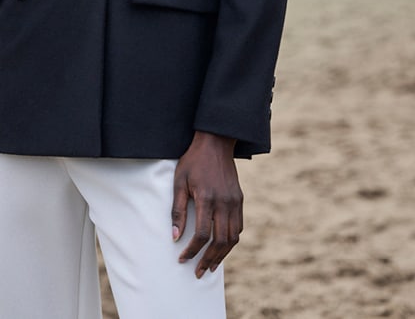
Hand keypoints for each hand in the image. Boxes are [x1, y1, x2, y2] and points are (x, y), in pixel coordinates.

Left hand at [172, 131, 242, 277]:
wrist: (216, 143)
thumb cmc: (193, 161)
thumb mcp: (179, 181)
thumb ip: (178, 209)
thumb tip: (175, 236)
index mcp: (207, 198)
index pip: (202, 234)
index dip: (192, 250)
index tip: (182, 259)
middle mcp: (224, 203)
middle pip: (220, 241)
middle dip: (208, 259)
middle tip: (198, 272)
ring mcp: (235, 202)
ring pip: (233, 238)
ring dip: (222, 255)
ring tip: (210, 266)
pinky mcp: (240, 200)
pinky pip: (239, 227)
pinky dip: (231, 241)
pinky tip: (222, 247)